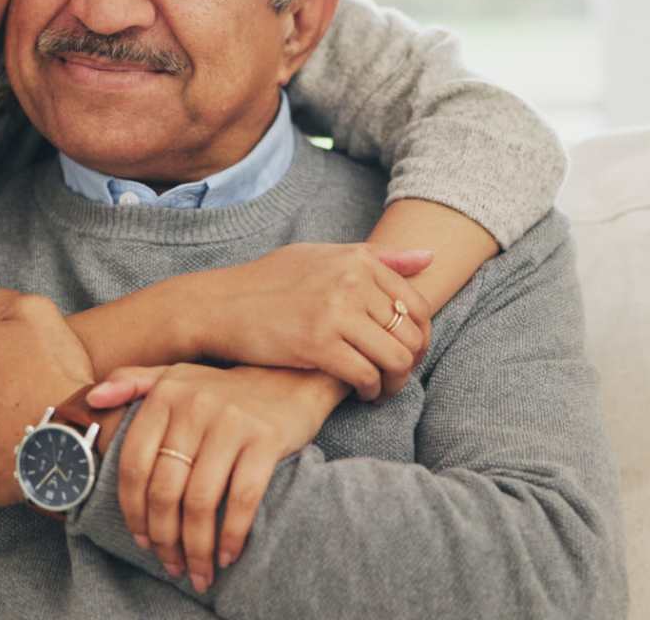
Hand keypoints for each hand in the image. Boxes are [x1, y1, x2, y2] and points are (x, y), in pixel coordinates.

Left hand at [88, 363, 343, 593]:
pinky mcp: (265, 439)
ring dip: (196, 547)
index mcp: (165, 395)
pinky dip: (232, 534)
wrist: (289, 378)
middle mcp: (193, 406)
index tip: (140, 540)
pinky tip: (227, 554)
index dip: (133, 510)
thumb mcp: (176, 376)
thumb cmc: (223, 389)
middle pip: (165, 489)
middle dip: (163, 537)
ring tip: (197, 571)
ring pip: (201, 501)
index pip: (134, 464)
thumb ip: (132, 382)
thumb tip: (92, 400)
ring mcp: (230, 423)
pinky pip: (243, 498)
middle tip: (169, 564)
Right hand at [190, 243, 433, 399]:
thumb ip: (376, 257)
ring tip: (380, 388)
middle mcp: (351, 281)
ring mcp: (335, 312)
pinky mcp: (318, 344)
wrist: (219, 305)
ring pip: (395, 358)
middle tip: (395, 376)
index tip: (405, 351)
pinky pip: (366, 375)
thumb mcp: (321, 256)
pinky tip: (360, 393)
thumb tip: (429, 258)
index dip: (419, 336)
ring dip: (395, 382)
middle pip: (410, 334)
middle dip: (410, 363)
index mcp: (356, 259)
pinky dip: (370, 391)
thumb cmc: (269, 282)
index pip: (416, 304)